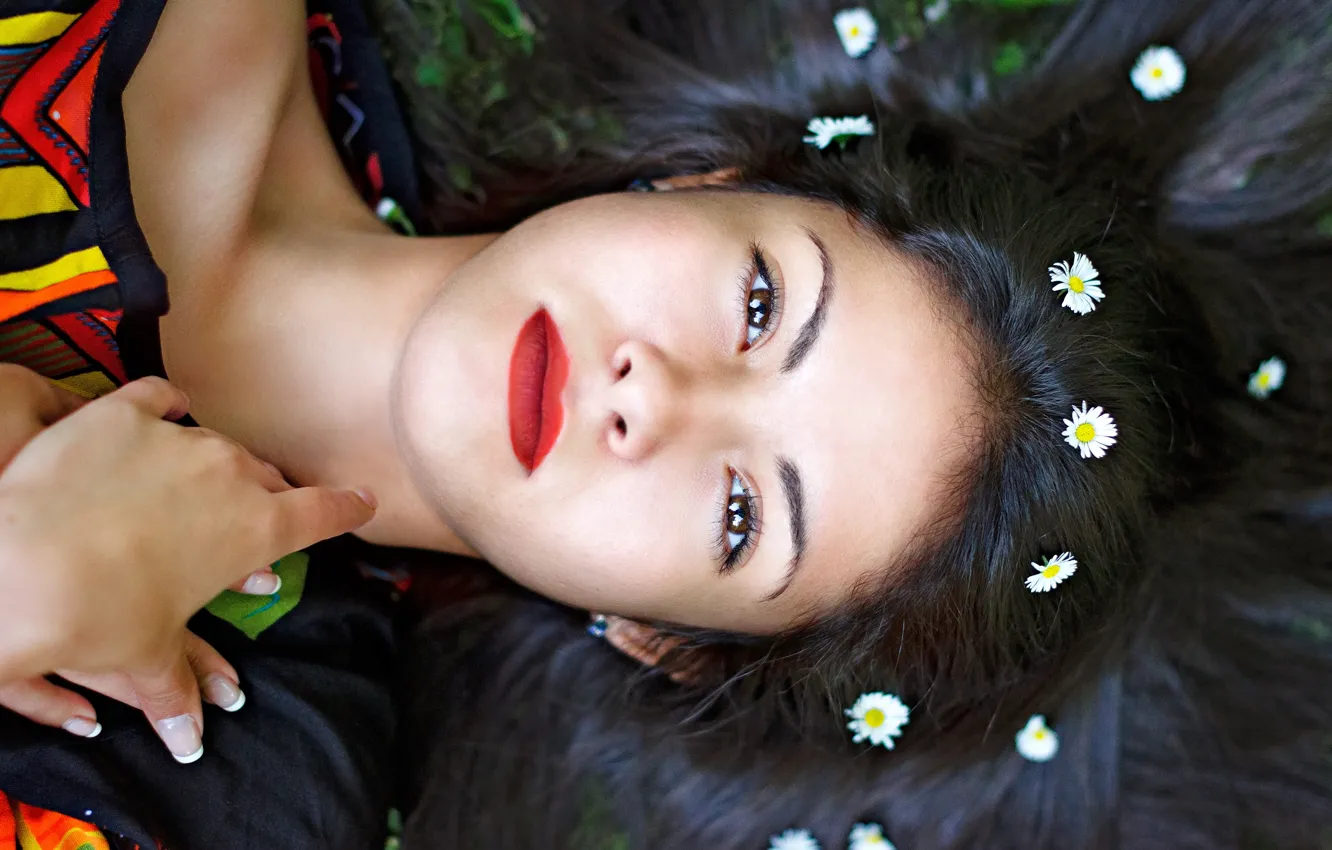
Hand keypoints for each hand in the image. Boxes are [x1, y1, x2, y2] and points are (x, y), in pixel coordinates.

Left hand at [0, 377, 375, 759]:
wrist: (17, 568)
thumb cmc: (93, 614)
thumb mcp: (143, 654)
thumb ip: (177, 690)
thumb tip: (190, 741)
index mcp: (258, 530)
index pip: (324, 513)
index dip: (347, 509)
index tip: (362, 501)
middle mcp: (230, 475)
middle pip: (267, 478)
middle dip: (264, 497)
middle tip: (250, 516)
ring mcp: (177, 439)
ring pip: (216, 444)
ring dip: (213, 464)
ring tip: (198, 478)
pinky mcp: (121, 415)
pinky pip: (160, 399)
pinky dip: (164, 410)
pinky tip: (163, 415)